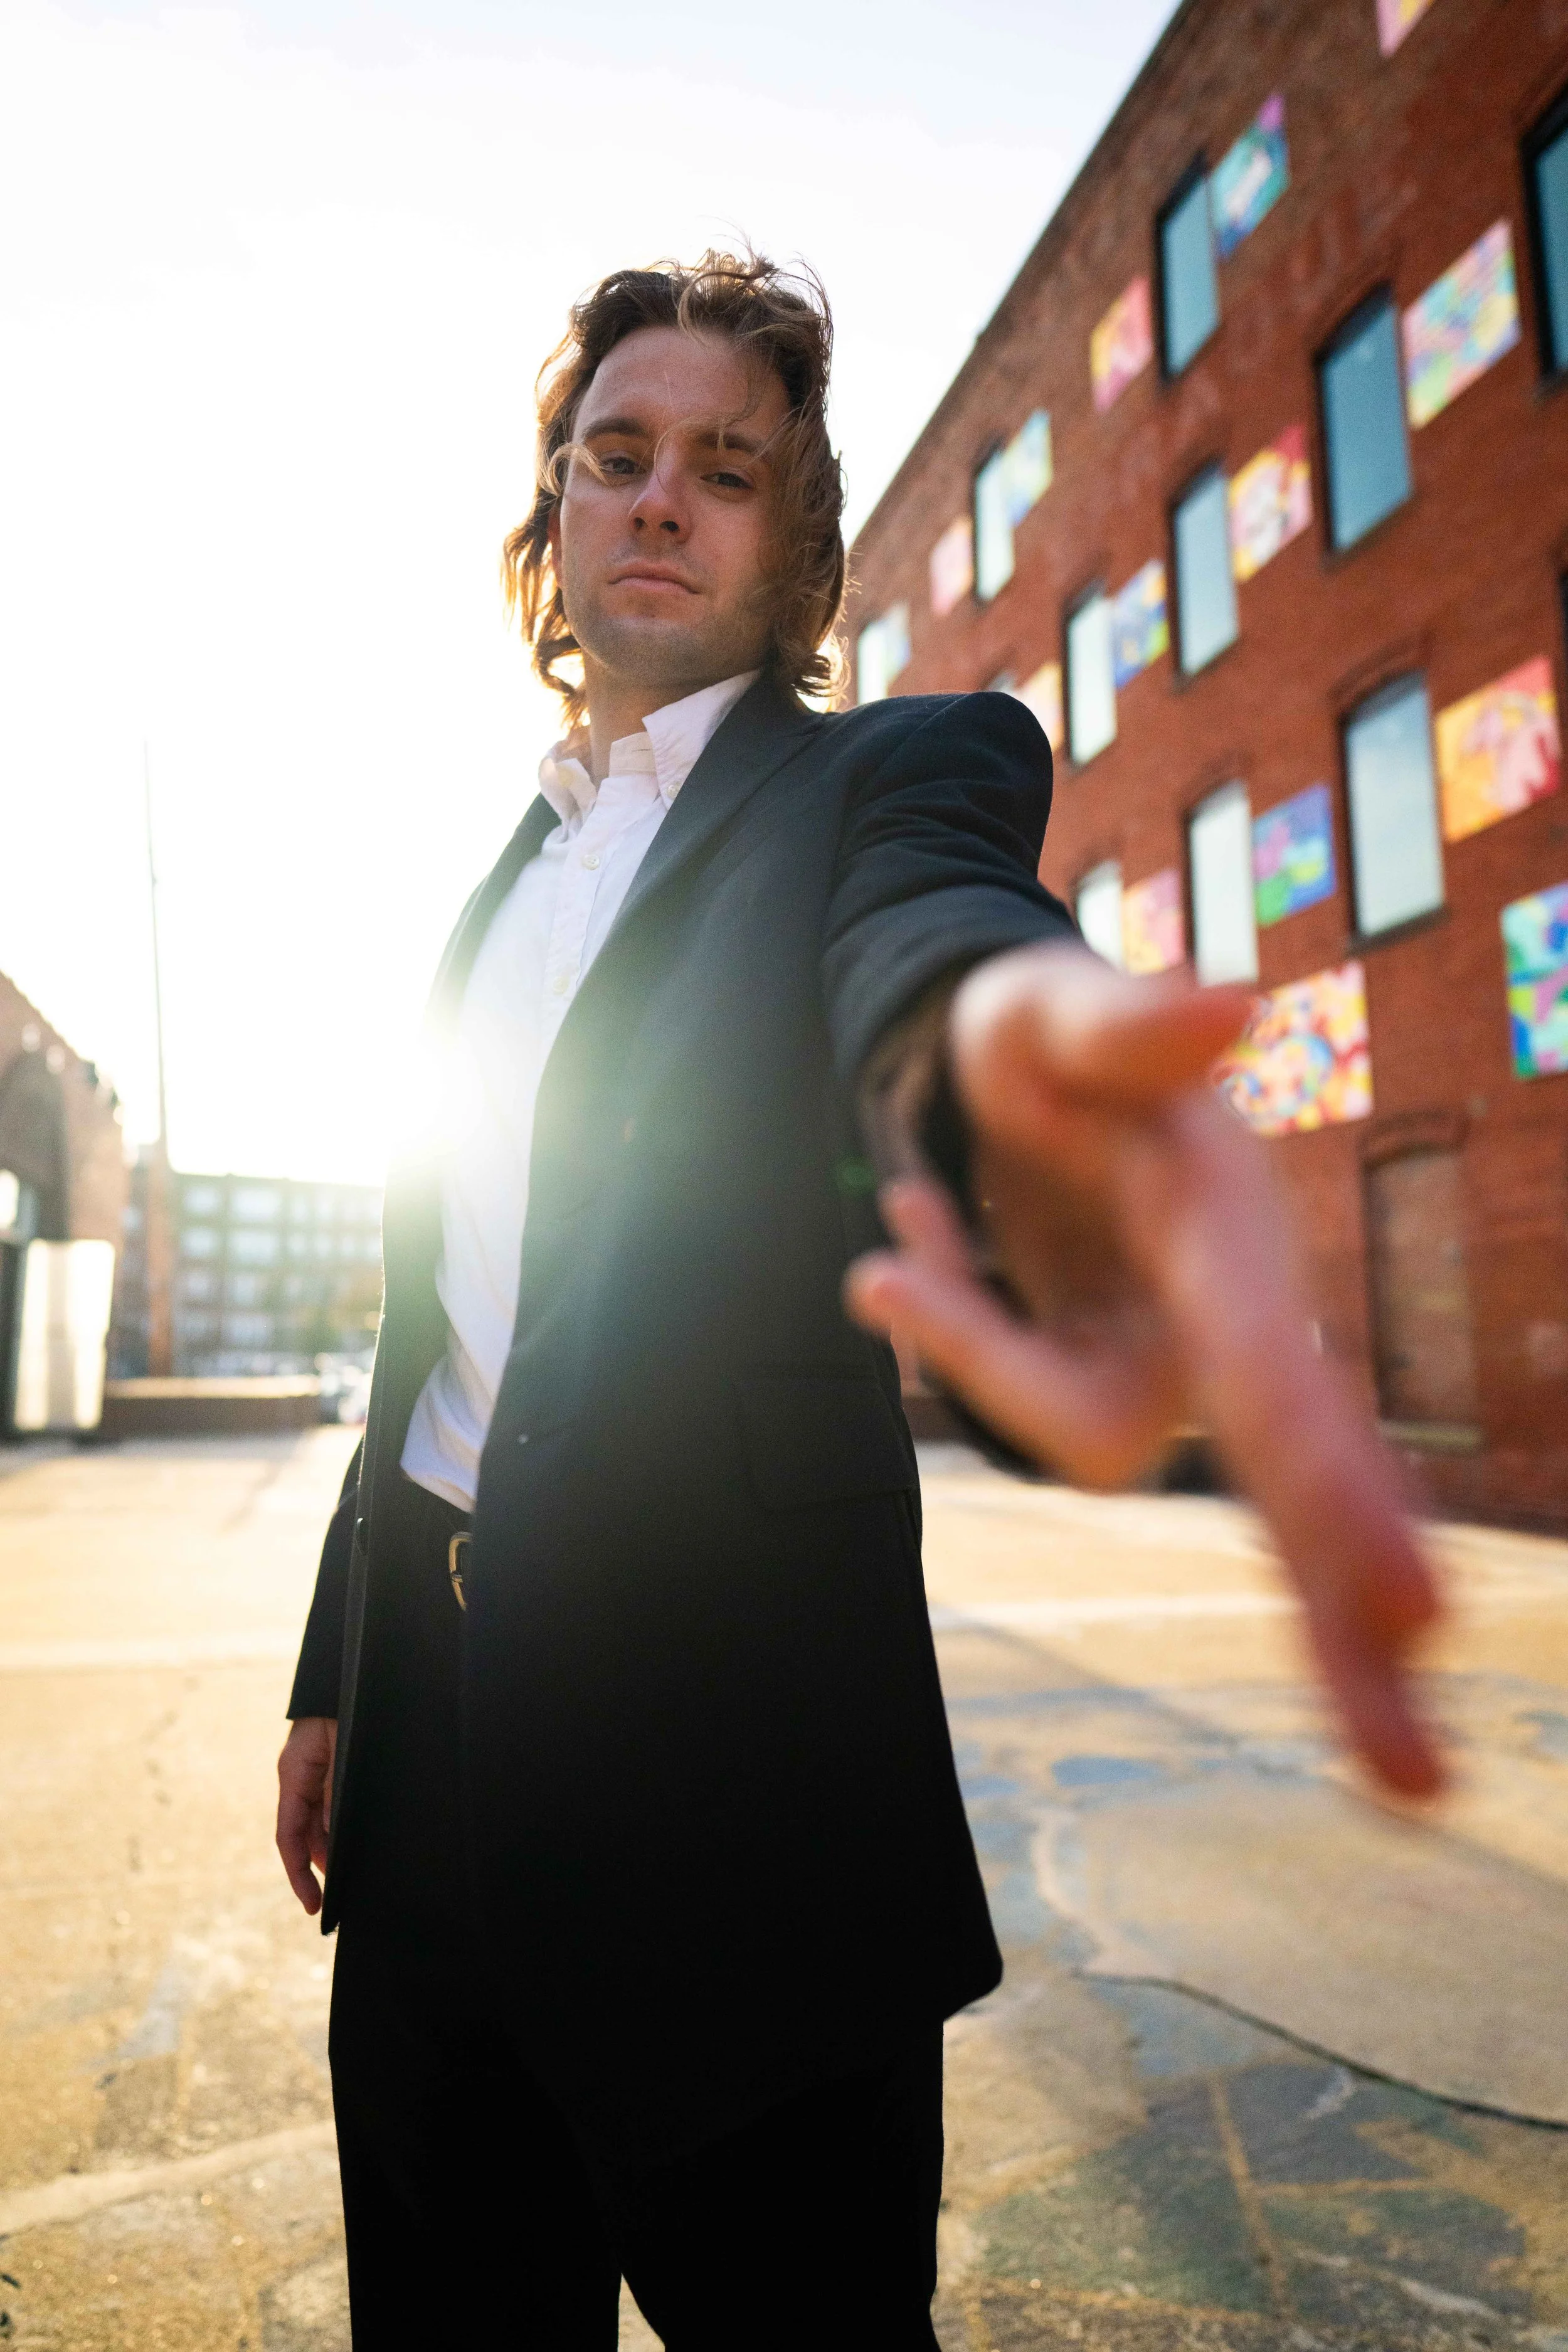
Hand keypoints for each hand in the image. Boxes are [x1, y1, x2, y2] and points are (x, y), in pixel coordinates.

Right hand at [277, 1716, 337, 1915]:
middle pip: (303, 1835)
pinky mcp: (327, 1768)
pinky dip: (339, 1827)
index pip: (288, 1837)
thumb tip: (332, 1834)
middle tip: (342, 1898)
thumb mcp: (340, 1747)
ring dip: (331, 1849)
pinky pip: (328, 1806)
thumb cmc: (344, 1703)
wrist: (346, 1671)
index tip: (313, 1905)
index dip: (298, 1874)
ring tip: (352, 1877)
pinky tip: (355, 1842)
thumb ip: (334, 1790)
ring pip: (317, 1824)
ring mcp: (312, 1773)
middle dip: (319, 1867)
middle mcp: (298, 1778)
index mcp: (293, 1773)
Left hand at [845, 944, 1444, 1800]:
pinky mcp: (1108, 1375)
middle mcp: (1216, 1315)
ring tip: (892, 1246)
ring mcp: (1165, 1356)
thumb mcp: (1052, 1007)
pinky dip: (947, 1329)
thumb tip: (1234, 1004)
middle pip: (1285, 1488)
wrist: (1005, 1064)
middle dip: (1337, 1623)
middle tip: (1419, 1788)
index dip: (1333, 1487)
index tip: (1416, 1614)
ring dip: (976, 1351)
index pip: (1278, 1377)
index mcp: (1223, 1236)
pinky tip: (903, 1250)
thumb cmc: (1043, 1033)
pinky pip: (1021, 1405)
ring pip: (1100, 1447)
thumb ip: (1127, 1021)